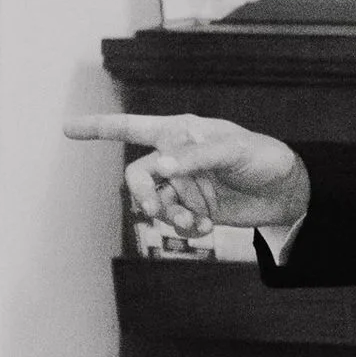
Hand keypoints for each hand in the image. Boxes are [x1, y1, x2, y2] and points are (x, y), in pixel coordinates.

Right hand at [63, 111, 310, 236]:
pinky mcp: (197, 210)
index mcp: (178, 132)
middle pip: (139, 176)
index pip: (131, 127)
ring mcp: (185, 186)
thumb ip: (194, 156)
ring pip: (156, 203)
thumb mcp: (232, 150)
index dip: (98, 128)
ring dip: (168, 215)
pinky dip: (186, 228)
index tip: (66, 129)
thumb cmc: (261, 157)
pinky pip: (177, 222)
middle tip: (155, 209)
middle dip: (142, 194)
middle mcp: (175, 159)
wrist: (289, 190)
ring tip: (193, 223)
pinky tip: (205, 229)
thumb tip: (159, 166)